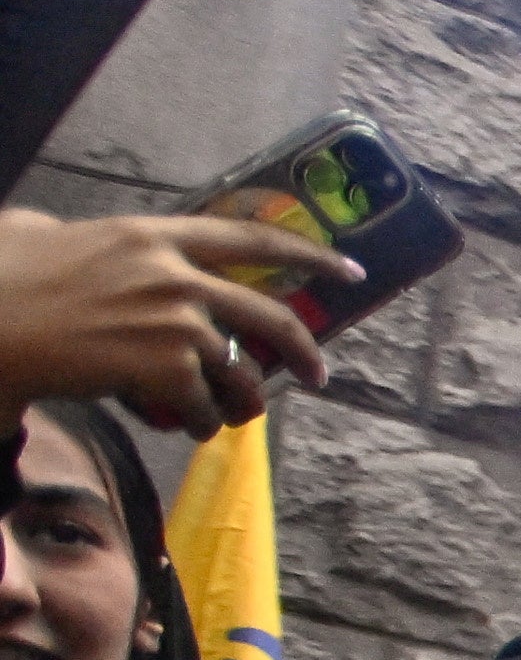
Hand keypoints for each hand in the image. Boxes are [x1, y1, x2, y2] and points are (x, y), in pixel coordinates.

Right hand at [0, 207, 342, 431]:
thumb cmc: (2, 277)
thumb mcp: (43, 233)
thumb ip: (80, 238)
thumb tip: (61, 233)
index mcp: (151, 235)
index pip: (249, 238)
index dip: (308, 254)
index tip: (348, 269)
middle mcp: (174, 273)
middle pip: (272, 317)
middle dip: (305, 353)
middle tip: (318, 375)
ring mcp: (175, 321)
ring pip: (240, 374)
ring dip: (239, 403)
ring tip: (225, 416)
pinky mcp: (166, 366)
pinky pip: (202, 405)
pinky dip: (195, 422)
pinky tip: (180, 425)